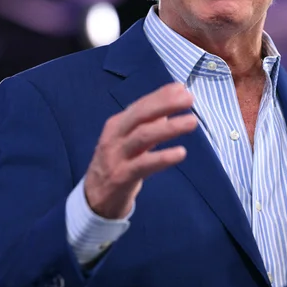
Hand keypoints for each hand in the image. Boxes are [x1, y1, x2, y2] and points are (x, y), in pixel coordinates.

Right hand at [84, 83, 196, 218]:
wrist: (95, 198)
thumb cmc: (118, 163)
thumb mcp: (130, 140)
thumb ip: (149, 123)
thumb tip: (172, 101)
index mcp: (118, 124)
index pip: (141, 105)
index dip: (161, 95)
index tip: (182, 88)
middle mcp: (115, 136)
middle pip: (140, 115)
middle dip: (165, 104)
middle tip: (189, 99)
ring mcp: (117, 156)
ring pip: (142, 136)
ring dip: (169, 128)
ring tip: (191, 122)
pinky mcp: (121, 176)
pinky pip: (144, 164)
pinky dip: (163, 157)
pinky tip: (181, 153)